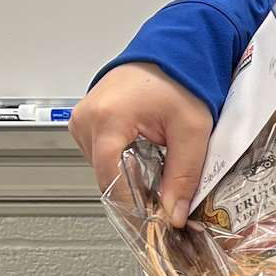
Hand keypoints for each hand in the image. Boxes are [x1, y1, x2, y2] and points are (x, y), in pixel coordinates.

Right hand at [70, 63, 213, 225]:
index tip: (152, 224)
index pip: (110, 180)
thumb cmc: (181, 79)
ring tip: (158, 165)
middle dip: (136, 192)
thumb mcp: (192, 131)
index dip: (132, 207)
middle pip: (106, 176)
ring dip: (130, 175)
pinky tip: (144, 153)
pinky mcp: (87, 120)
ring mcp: (83, 118)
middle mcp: (87, 118)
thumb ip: (183, 176)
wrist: (173, 51)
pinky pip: (102, 153)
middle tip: (165, 198)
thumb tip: (173, 213)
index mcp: (108, 119)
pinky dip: (123, 160)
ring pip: (103, 168)